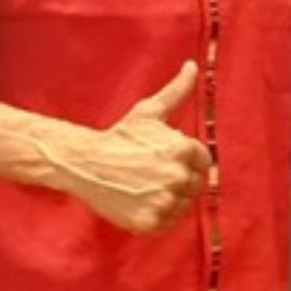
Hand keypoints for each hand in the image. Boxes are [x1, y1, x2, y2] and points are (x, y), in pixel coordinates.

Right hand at [52, 61, 211, 233]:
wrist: (86, 163)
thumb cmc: (121, 136)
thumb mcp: (150, 111)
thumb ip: (177, 90)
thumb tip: (192, 66)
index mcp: (183, 150)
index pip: (203, 162)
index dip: (187, 160)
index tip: (166, 159)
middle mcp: (177, 177)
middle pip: (196, 184)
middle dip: (179, 179)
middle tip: (154, 174)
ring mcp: (164, 202)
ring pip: (184, 205)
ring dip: (171, 199)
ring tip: (148, 187)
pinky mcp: (151, 223)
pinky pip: (169, 224)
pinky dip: (160, 217)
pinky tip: (143, 201)